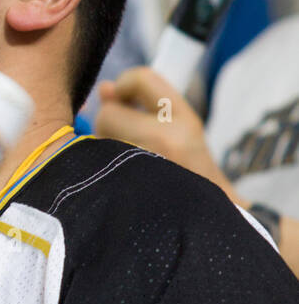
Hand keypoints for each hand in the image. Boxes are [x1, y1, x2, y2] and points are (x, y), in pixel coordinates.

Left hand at [95, 67, 236, 198]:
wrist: (208, 224)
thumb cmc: (190, 176)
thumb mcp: (180, 134)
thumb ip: (142, 106)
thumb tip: (103, 88)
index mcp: (186, 120)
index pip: (141, 78)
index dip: (124, 86)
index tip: (124, 101)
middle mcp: (168, 140)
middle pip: (108, 114)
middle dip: (109, 126)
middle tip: (126, 145)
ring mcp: (147, 169)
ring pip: (97, 143)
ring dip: (103, 152)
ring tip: (127, 167)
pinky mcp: (125, 195)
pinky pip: (95, 170)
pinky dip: (99, 172)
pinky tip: (119, 184)